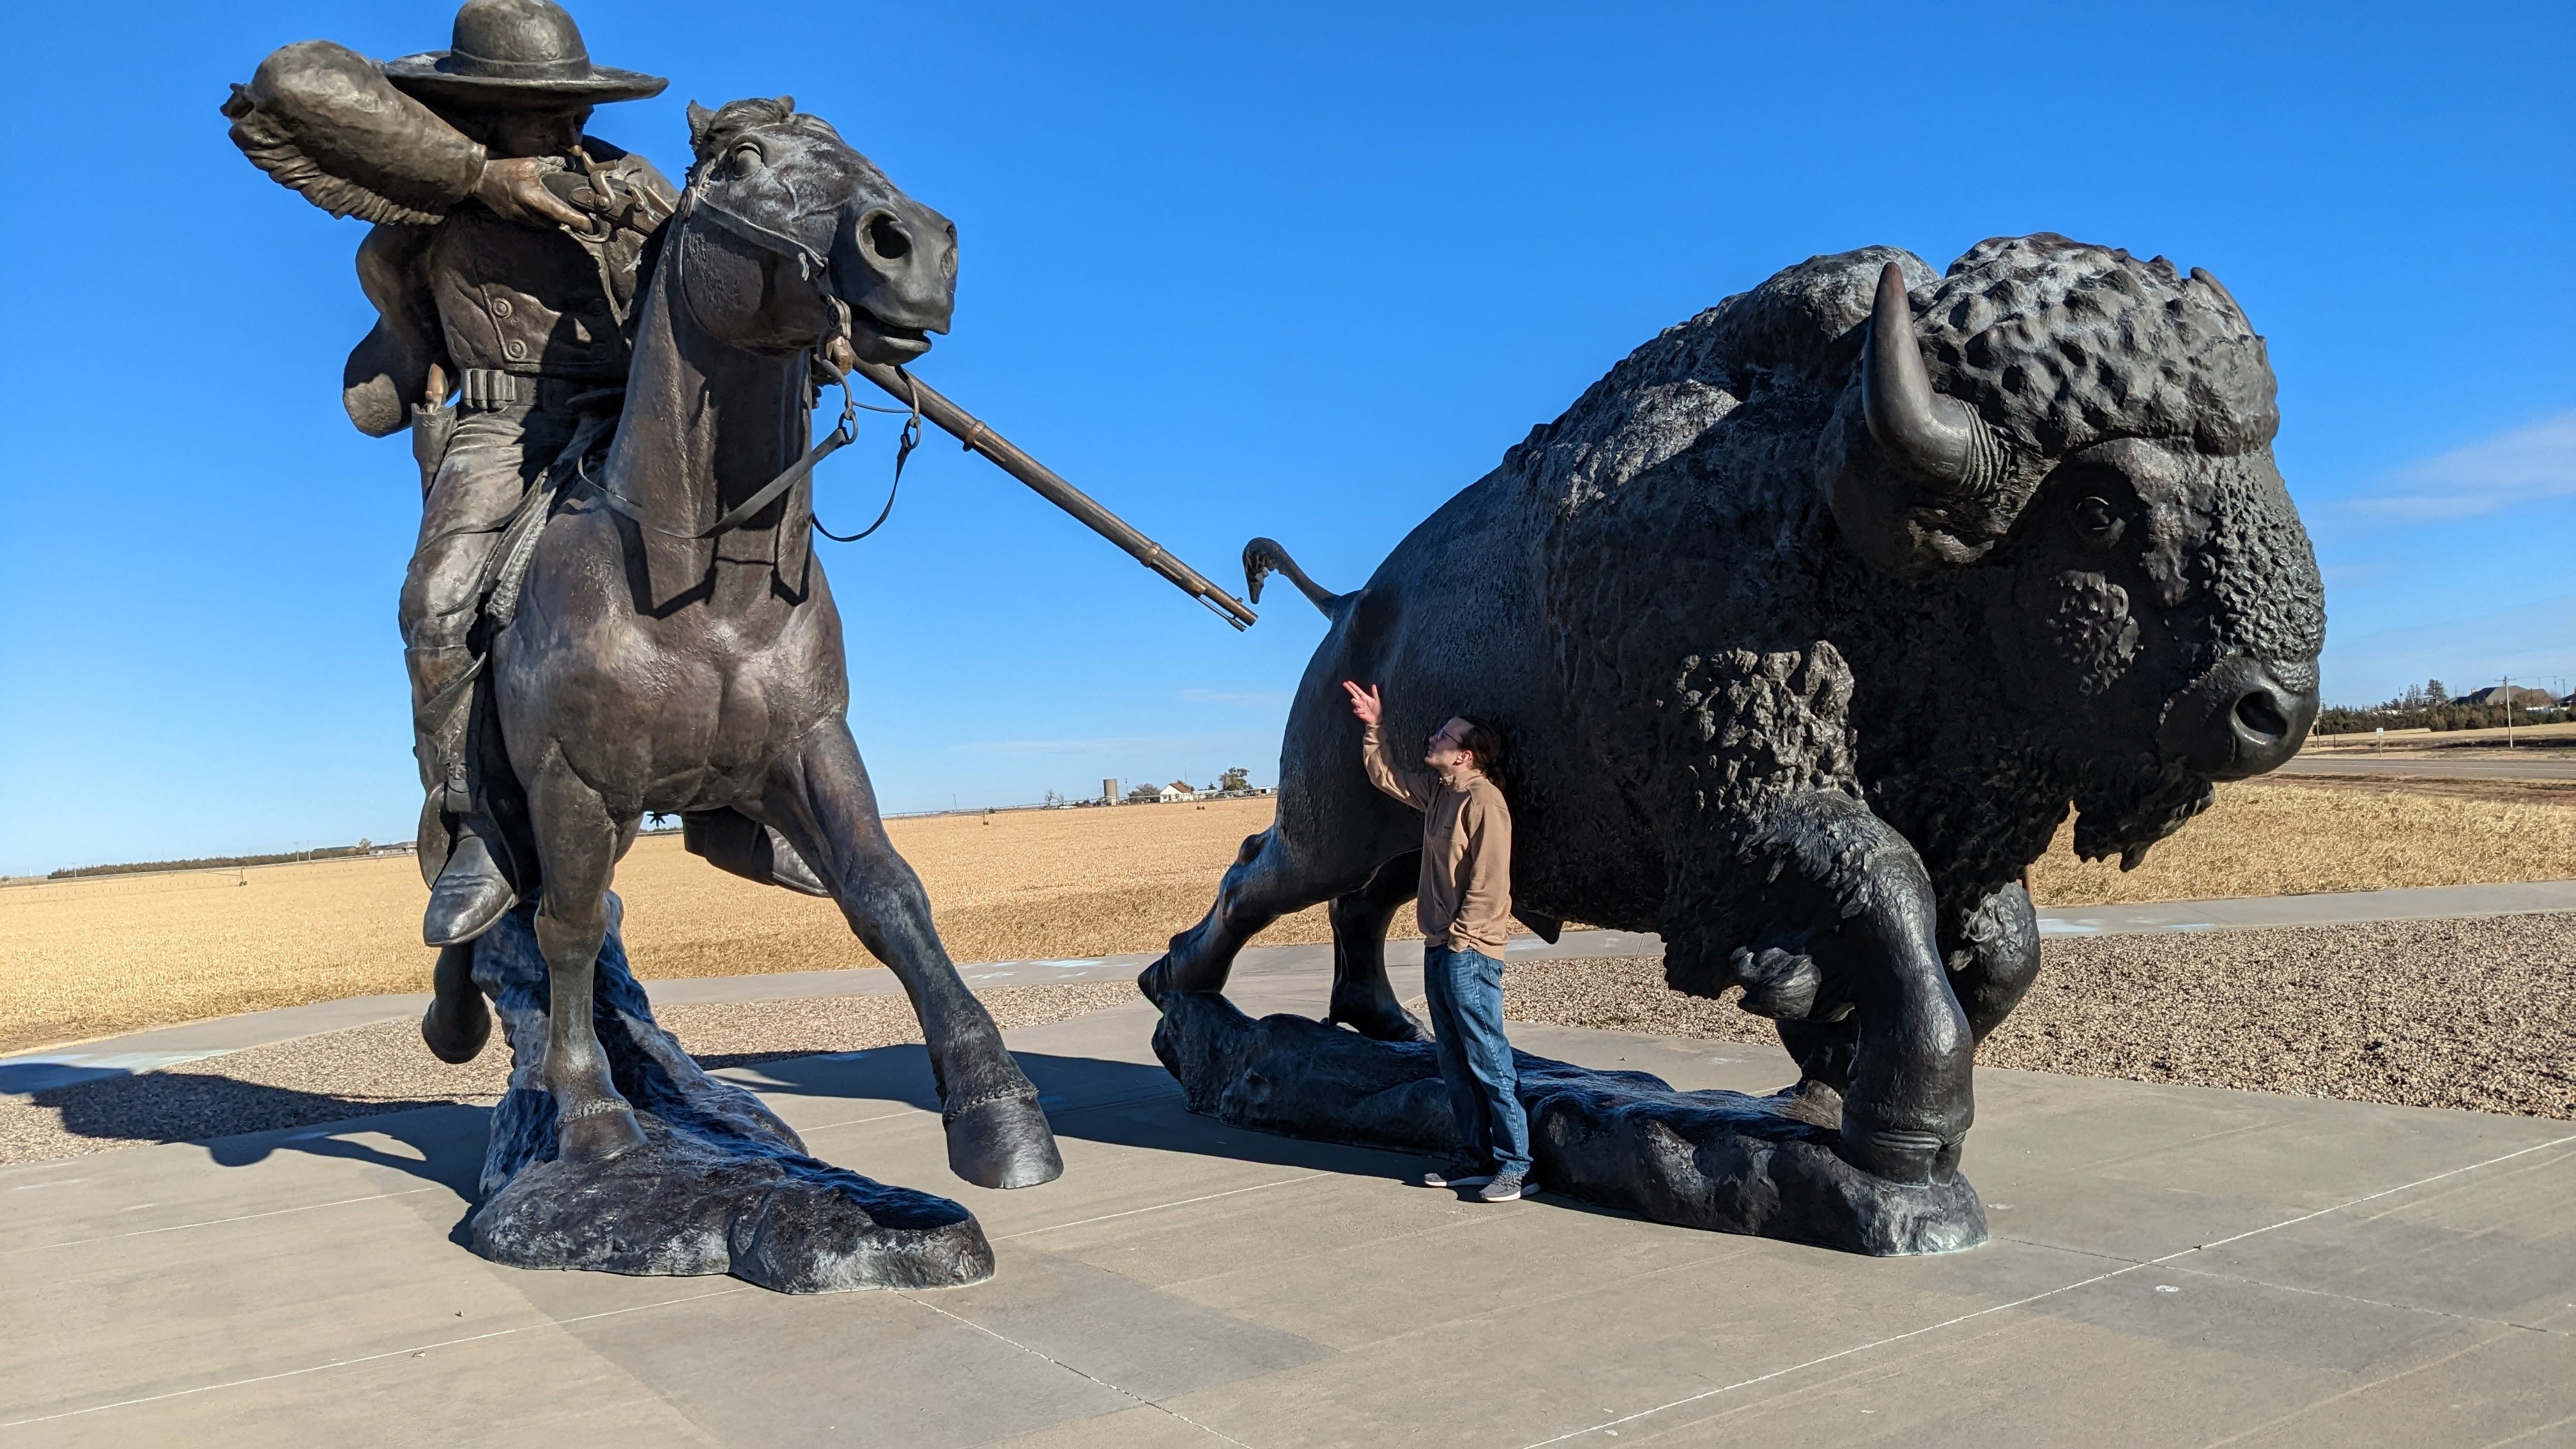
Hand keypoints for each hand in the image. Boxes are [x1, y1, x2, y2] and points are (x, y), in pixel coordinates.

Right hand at [473, 156, 594, 230]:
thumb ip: (551, 166)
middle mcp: (525, 211)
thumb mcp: (529, 163)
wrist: (477, 175)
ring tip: (562, 214)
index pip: (559, 212)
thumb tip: (569, 166)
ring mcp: (517, 217)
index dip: (575, 220)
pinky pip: (531, 223)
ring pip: (543, 225)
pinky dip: (540, 219)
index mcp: (532, 196)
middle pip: (554, 223)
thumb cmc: (503, 166)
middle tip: (578, 217)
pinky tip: (542, 210)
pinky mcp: (511, 219)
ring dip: (553, 221)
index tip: (588, 225)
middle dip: (567, 221)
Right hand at [1342, 681, 1382, 726]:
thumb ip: (1374, 693)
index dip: (1353, 686)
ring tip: (1360, 705)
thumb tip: (1373, 685)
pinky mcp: (1358, 712)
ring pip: (1353, 701)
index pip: (1357, 690)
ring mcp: (1358, 706)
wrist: (1376, 718)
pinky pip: (1355, 710)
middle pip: (1353, 693)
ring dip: (1355, 702)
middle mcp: (1360, 700)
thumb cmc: (1377, 709)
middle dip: (1349, 688)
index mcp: (1364, 697)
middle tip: (1344, 683)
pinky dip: (1359, 711)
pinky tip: (1364, 712)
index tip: (1348, 682)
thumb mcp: (1377, 700)